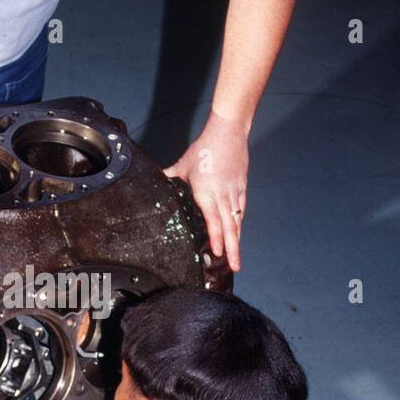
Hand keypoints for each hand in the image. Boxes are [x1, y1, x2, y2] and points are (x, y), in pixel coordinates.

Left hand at [164, 112, 248, 271]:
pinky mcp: (241, 188)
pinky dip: (239, 225)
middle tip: (234, 266)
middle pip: (229, 227)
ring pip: (237, 222)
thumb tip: (157, 181)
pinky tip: (237, 236)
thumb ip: (170, 177)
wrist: (228, 133)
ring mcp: (234, 192)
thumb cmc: (204, 149)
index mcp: (207, 192)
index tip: (218, 252)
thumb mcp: (183, 165)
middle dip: (232, 248)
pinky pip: (241, 211)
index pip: (213, 219)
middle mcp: (222, 195)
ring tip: (236, 259)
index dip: (216, 237)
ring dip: (237, 241)